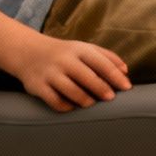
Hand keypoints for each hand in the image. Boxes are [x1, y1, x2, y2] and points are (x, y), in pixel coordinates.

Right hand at [5, 36, 130, 111]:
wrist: (29, 52)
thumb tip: (125, 71)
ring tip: (91, 103)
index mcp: (78, 49)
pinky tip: (72, 106)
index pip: (101, 62)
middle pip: (87, 77)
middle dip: (101, 89)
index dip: (115, 76)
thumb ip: (106, 57)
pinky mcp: (38, 86)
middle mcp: (64, 60)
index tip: (127, 87)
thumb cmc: (65, 53)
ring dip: (85, 100)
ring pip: (71, 91)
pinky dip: (66, 106)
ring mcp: (50, 73)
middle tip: (110, 98)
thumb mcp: (84, 49)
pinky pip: (55, 101)